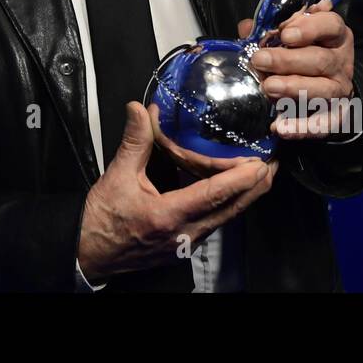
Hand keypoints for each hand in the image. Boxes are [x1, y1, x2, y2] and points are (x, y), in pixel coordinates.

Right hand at [76, 101, 276, 282]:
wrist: (90, 252)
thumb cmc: (102, 219)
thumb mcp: (117, 176)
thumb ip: (134, 142)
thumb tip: (142, 110)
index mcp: (168, 216)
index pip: (214, 195)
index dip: (239, 178)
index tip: (259, 163)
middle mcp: (184, 234)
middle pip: (232, 209)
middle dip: (256, 186)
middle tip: (272, 163)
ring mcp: (187, 243)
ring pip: (227, 218)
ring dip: (246, 196)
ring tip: (260, 174)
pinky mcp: (185, 245)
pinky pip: (216, 223)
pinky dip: (229, 204)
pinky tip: (234, 192)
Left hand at [238, 0, 355, 139]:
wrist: (327, 87)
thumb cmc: (303, 53)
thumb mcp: (291, 36)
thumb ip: (270, 30)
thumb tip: (247, 28)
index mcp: (334, 36)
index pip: (331, 25)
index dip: (309, 28)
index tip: (284, 33)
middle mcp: (341, 62)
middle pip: (321, 59)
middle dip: (287, 60)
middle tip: (259, 60)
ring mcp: (339, 90)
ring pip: (322, 90)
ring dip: (293, 89)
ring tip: (268, 87)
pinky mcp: (336, 115)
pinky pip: (322, 124)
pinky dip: (300, 127)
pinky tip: (279, 127)